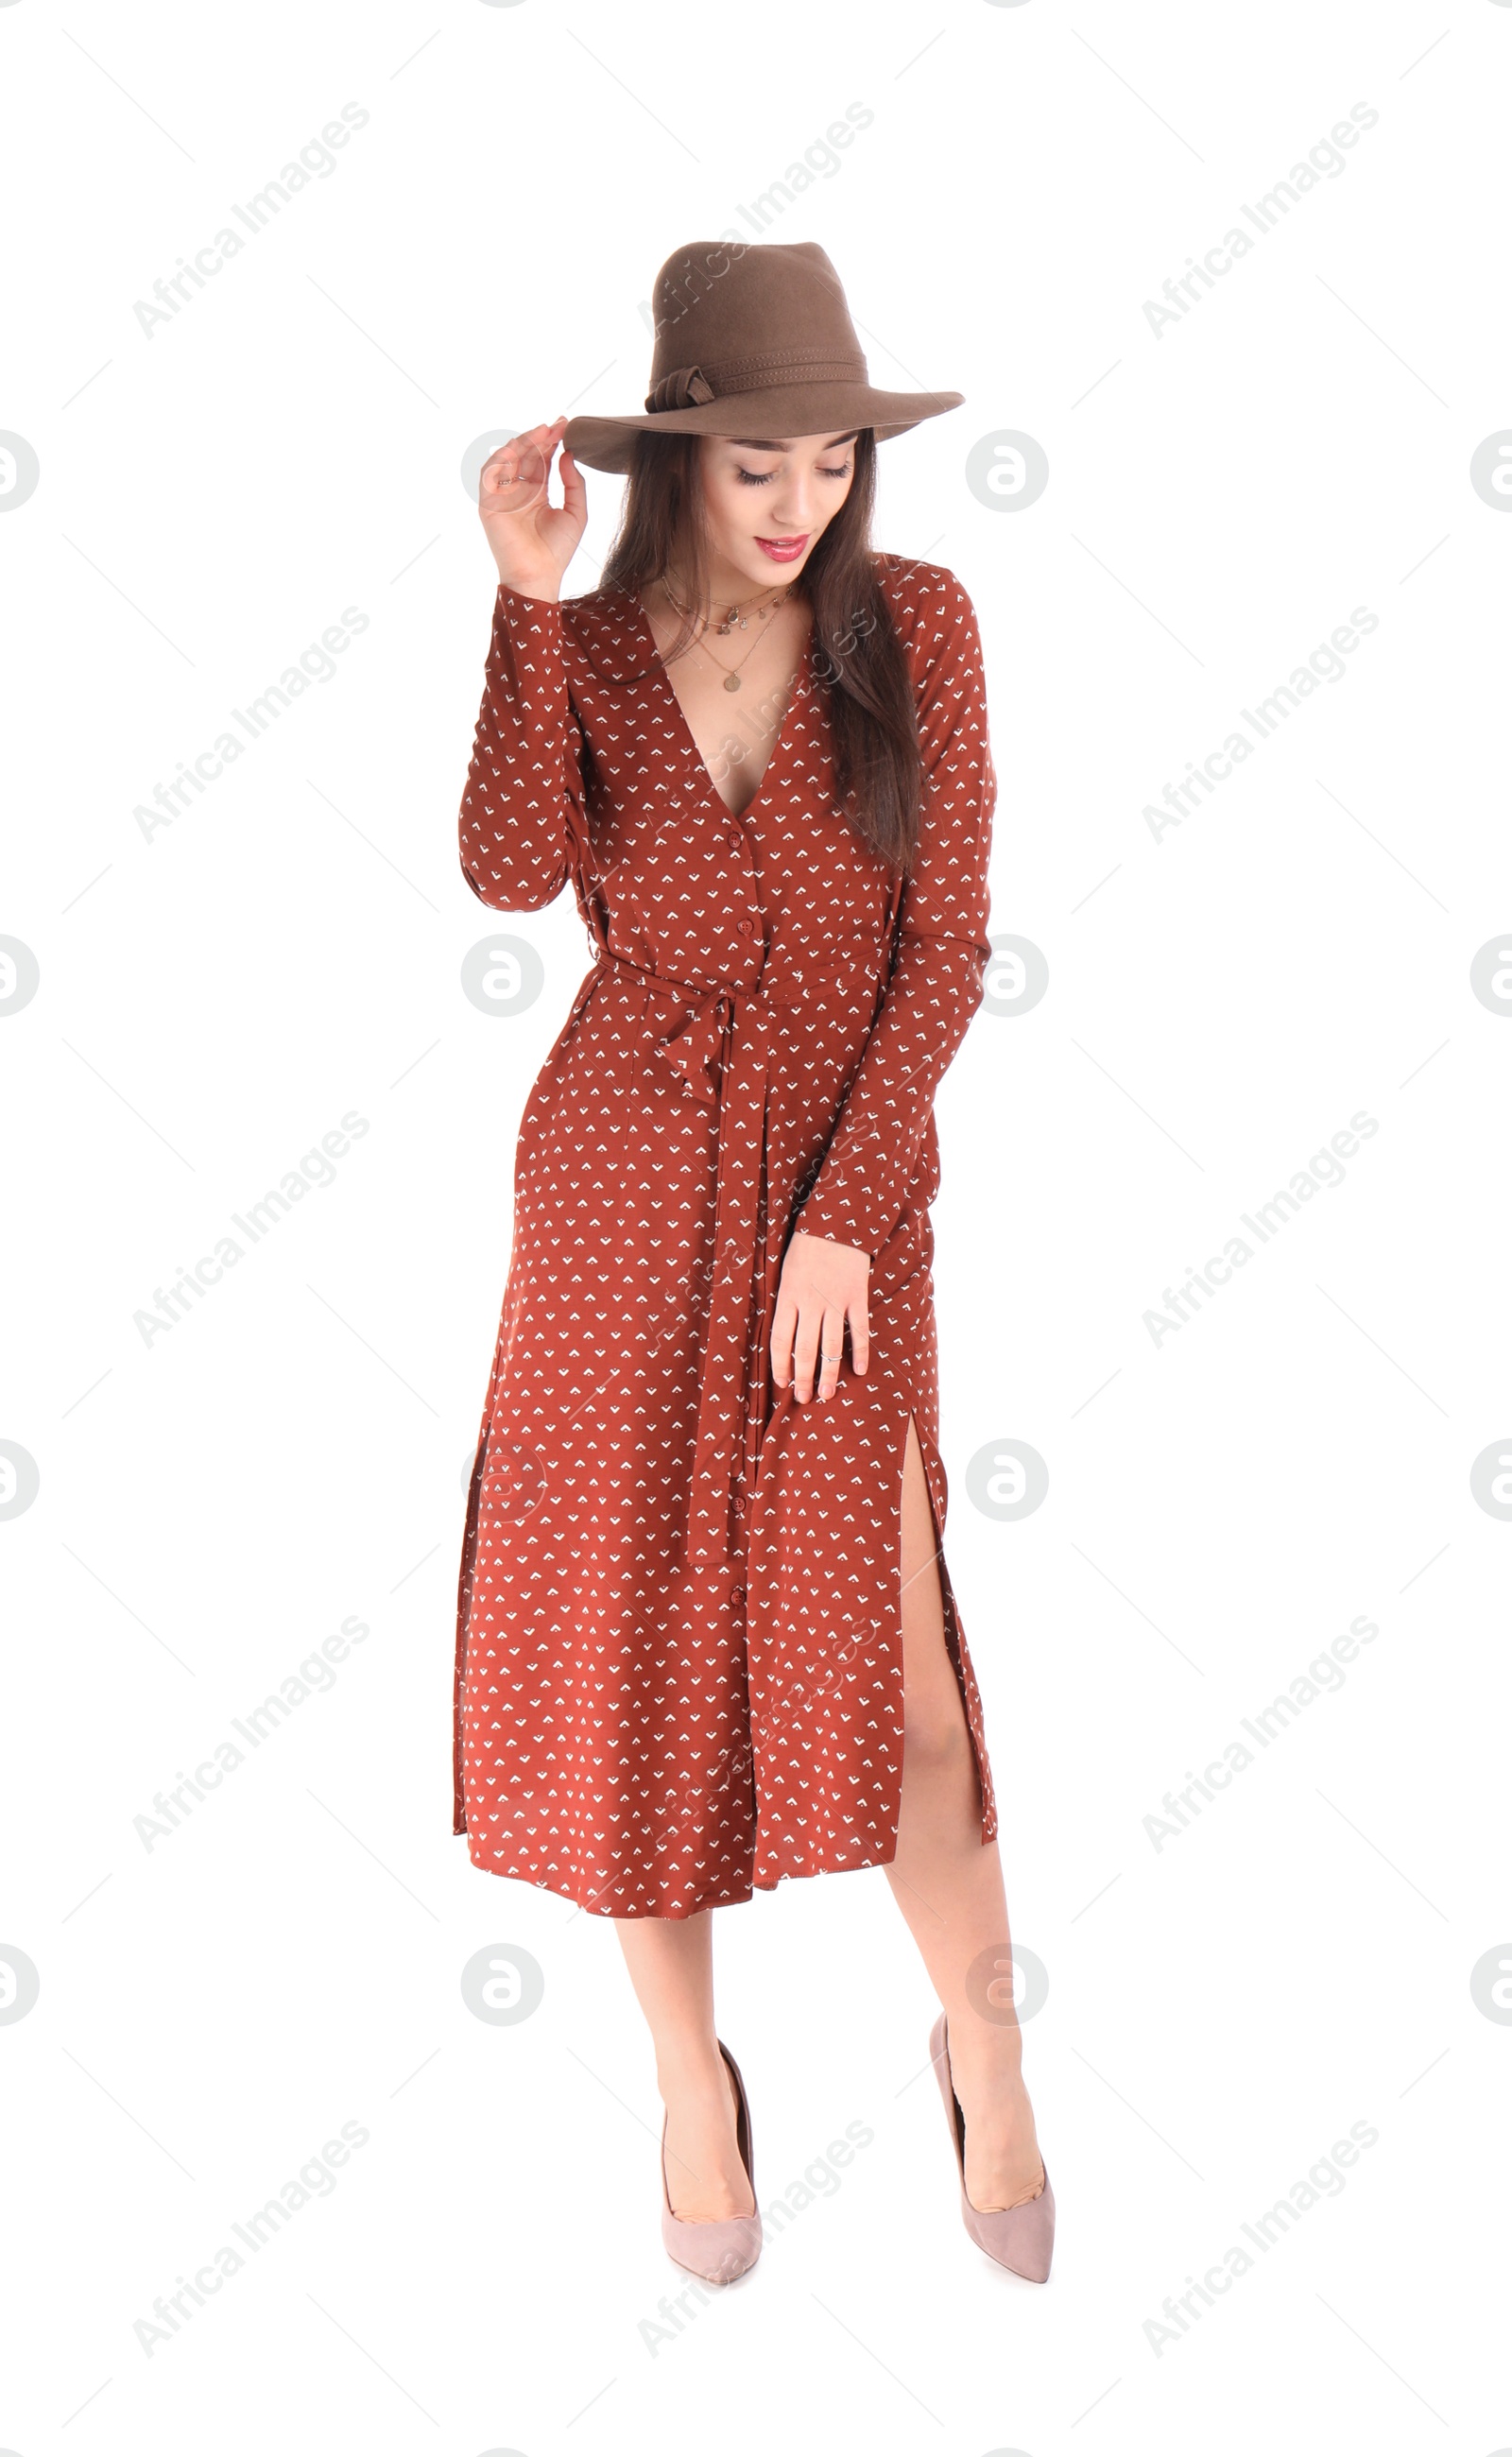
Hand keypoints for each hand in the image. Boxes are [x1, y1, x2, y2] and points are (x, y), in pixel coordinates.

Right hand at [478, 416, 585, 600]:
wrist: (540, 576)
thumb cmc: (557, 551)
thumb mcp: (576, 512)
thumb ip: (574, 483)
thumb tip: (566, 454)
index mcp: (537, 493)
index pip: (541, 459)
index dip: (551, 441)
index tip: (566, 425)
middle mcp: (518, 491)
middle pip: (526, 455)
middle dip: (540, 437)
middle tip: (558, 425)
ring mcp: (502, 496)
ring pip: (508, 460)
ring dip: (523, 443)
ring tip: (542, 432)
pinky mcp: (489, 504)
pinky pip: (490, 474)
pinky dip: (501, 458)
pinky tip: (517, 447)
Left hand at [771, 1231, 869, 1403]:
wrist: (836, 1222)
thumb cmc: (806, 1247)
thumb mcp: (785, 1272)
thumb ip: (785, 1301)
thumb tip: (784, 1335)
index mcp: (788, 1296)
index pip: (780, 1341)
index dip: (780, 1365)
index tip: (782, 1383)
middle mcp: (810, 1302)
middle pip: (804, 1349)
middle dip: (803, 1378)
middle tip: (804, 1399)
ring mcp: (835, 1301)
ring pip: (830, 1346)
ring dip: (828, 1373)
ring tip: (827, 1394)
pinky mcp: (856, 1296)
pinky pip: (859, 1330)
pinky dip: (860, 1351)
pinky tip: (860, 1370)